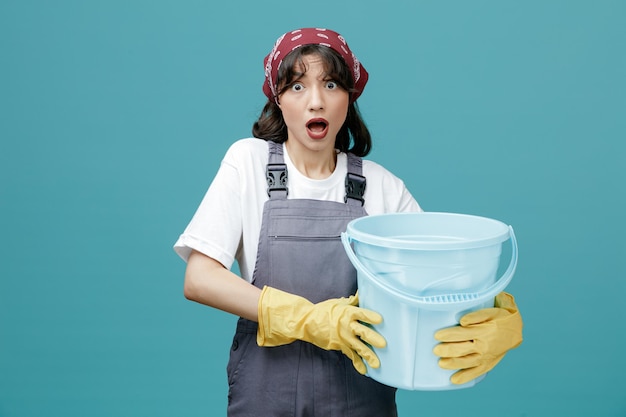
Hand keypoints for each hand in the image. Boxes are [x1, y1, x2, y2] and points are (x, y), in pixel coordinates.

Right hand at [257, 286, 385, 373]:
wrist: (307, 322)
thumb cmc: (324, 311)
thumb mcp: (337, 303)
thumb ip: (352, 302)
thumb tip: (361, 294)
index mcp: (347, 312)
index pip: (361, 314)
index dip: (370, 317)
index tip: (380, 320)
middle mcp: (346, 325)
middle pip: (362, 332)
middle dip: (372, 338)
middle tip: (383, 344)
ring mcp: (343, 337)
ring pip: (358, 347)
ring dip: (368, 355)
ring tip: (377, 363)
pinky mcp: (340, 346)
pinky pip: (350, 355)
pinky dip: (357, 363)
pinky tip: (365, 371)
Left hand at [433, 292, 522, 383]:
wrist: (515, 330)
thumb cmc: (499, 318)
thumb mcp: (489, 312)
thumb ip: (475, 316)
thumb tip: (462, 321)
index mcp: (483, 332)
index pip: (462, 334)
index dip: (448, 335)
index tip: (436, 335)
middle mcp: (484, 346)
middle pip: (462, 350)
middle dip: (447, 350)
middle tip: (435, 350)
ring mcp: (485, 357)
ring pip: (466, 362)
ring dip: (453, 364)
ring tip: (441, 363)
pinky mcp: (487, 364)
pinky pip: (475, 372)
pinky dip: (465, 377)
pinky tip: (454, 380)